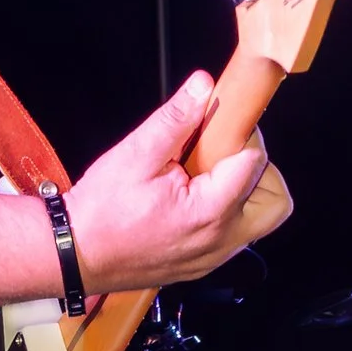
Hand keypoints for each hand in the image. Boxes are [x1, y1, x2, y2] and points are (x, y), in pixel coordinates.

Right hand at [66, 73, 290, 293]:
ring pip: (259, 220)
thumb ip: (175, 119)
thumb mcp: (135, 154)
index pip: (255, 163)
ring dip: (244, 192)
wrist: (75, 254)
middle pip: (276, 201)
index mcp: (209, 211)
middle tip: (221, 156)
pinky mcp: (204, 264)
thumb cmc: (100, 212)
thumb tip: (202, 87)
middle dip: (259, 172)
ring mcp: (214, 257)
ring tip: (204, 177)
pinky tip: (192, 198)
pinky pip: (235, 235)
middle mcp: (220, 240)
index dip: (240, 136)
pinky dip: (226, 212)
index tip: (219, 126)